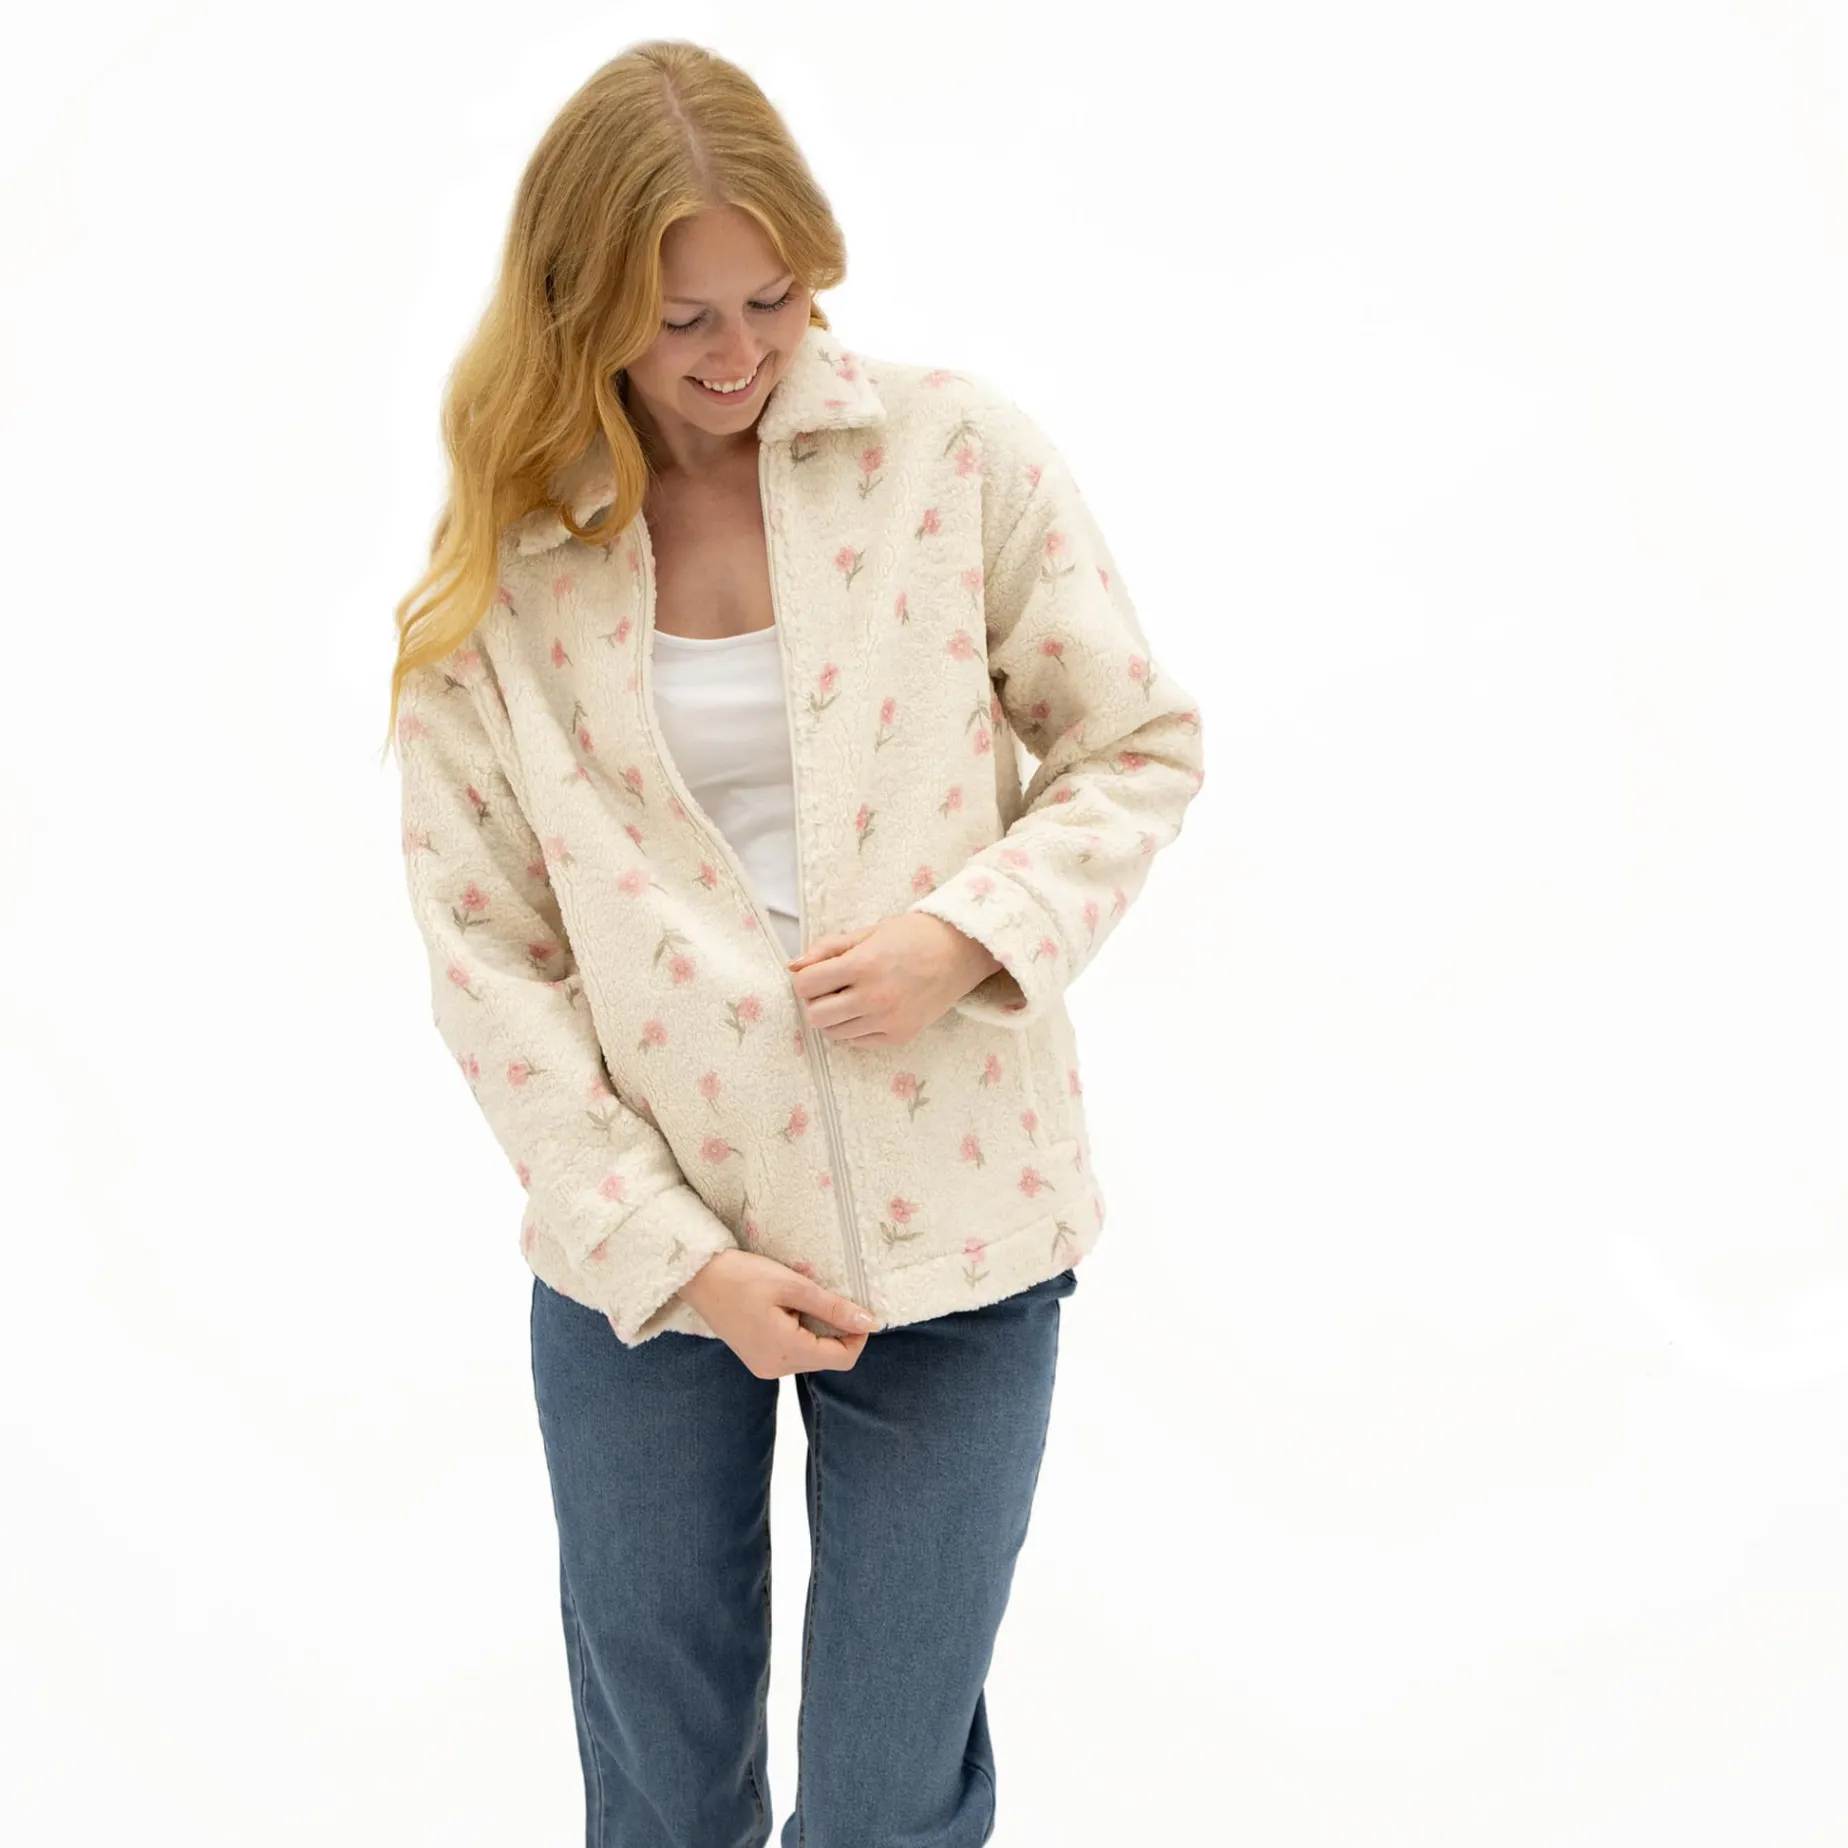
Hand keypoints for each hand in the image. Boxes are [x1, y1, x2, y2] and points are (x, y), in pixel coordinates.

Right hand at [676, 1248, 880, 1377]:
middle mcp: (776, 1368)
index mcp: (786, 1351)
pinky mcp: (757, 1360)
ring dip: (817, 1332)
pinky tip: (787, 1310)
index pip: (843, 1359)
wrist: (698, 1277)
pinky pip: (793, 1354)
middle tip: (825, 1297)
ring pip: (811, 1357)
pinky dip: (801, 1334)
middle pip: (828, 1359)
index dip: (857, 1335)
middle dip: (836, 1331)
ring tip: (800, 1300)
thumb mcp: (793, 1286)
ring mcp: (764, 1367)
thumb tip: (869, 1322)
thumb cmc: (742, 1276)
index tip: (856, 1307)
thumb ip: (833, 1308)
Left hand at [786, 913, 1002, 1045]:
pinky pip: (859, 1042)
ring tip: (853, 998)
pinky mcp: (901, 1035)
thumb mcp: (868, 932)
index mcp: (863, 965)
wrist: (961, 951)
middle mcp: (874, 997)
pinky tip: (870, 1010)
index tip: (817, 974)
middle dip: (816, 1001)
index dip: (805, 979)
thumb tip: (793, 966)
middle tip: (832, 988)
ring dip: (835, 1017)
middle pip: (815, 1015)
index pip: (806, 985)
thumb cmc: (913, 936)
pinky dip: (856, 1028)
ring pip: (834, 1033)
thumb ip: (828, 949)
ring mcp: (889, 1020)